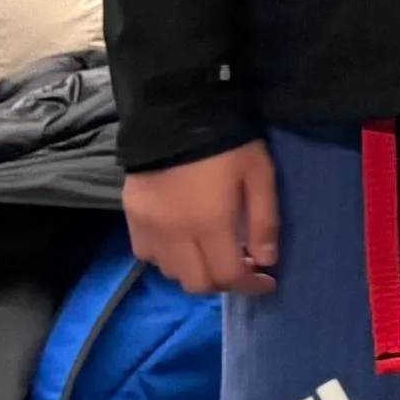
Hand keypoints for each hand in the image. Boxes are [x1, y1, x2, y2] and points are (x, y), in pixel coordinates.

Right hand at [127, 145, 281, 297]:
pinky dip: (168, 258)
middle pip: (197, 283)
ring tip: (214, 253)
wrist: (175, 114)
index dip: (251, 286)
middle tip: (242, 268)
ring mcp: (148, 228)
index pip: (229, 275)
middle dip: (224, 283)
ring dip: (196, 271)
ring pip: (171, 272)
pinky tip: (183, 242)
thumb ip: (265, 221)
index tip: (268, 281)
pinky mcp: (131, 217)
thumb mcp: (260, 176)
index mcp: (210, 224)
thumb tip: (267, 261)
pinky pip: (147, 254)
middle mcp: (175, 235)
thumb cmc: (228, 144)